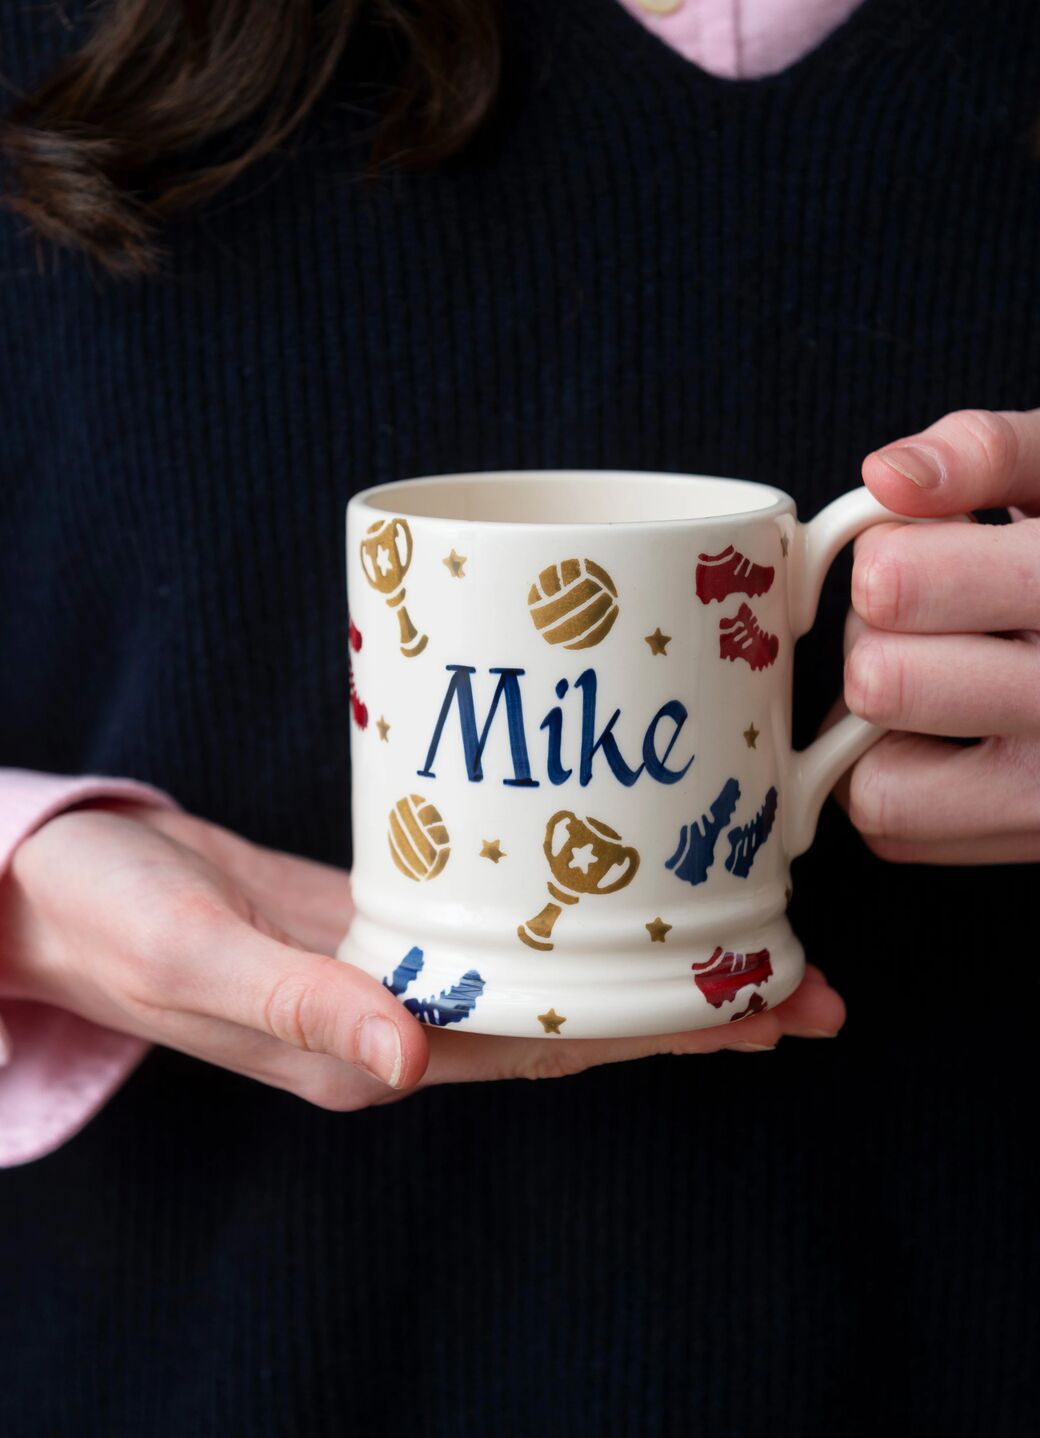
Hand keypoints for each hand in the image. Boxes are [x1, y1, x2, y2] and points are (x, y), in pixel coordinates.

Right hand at [0, 804, 843, 1109]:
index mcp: (371, 1053)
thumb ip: (302, 1008)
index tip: (766, 1009)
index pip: (552, 1051)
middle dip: (691, 1009)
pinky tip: (616, 897)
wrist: (63, 892)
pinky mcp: (378, 925)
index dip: (664, 1034)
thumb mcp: (199, 959)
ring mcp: (396, 980)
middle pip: (576, 1024)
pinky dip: (568, 924)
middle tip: (807, 982)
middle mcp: (400, 1028)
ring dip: (646, 968)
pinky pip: (497, 935)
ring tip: (748, 945)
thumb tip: (412, 1064)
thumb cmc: (114, 922)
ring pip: (549, 981)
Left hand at [843, 407, 1039, 863]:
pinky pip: (895, 830)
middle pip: (880, 682)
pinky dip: (893, 780)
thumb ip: (991, 451)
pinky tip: (948, 731)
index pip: (894, 583)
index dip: (887, 550)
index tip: (932, 544)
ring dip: (879, 725)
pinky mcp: (1036, 840)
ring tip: (942, 672)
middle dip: (880, 635)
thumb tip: (889, 476)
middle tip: (939, 616)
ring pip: (879, 785)